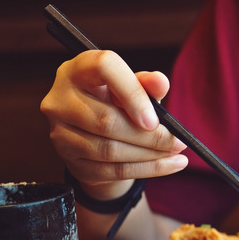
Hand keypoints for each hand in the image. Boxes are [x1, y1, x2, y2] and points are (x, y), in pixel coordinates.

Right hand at [41, 50, 187, 198]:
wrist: (96, 132)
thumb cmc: (117, 101)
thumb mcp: (133, 87)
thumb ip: (147, 84)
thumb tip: (161, 82)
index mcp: (78, 69)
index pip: (104, 68)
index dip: (133, 93)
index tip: (155, 118)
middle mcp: (60, 99)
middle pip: (107, 121)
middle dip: (150, 136)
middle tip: (179, 142)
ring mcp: (60, 132)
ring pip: (109, 150)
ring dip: (150, 155)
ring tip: (176, 153)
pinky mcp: (70, 160)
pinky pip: (112, 171)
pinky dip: (145, 169)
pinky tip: (167, 165)